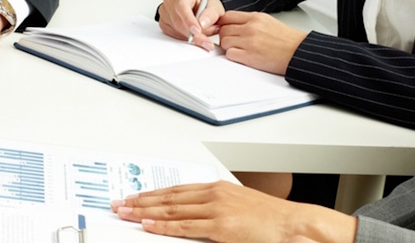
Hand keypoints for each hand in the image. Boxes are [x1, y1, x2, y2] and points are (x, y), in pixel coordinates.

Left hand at [112, 181, 355, 242]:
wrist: (294, 225)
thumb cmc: (271, 221)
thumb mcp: (240, 209)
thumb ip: (216, 211)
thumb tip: (195, 218)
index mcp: (219, 189)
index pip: (177, 189)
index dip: (152, 194)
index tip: (134, 197)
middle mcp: (215, 194)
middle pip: (169, 196)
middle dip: (141, 200)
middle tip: (119, 204)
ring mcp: (217, 209)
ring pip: (172, 209)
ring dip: (145, 211)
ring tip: (125, 213)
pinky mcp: (221, 226)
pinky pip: (185, 226)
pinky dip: (163, 225)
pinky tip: (148, 224)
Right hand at [158, 0, 223, 49]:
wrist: (199, 9)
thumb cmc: (205, 5)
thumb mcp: (215, 6)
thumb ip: (211, 14)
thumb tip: (203, 23)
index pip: (182, 6)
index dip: (189, 20)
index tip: (197, 30)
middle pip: (179, 20)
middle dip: (194, 33)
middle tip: (206, 41)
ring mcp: (165, 11)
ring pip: (176, 29)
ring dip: (191, 35)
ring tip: (202, 32)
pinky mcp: (163, 22)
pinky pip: (173, 34)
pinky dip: (184, 37)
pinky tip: (191, 31)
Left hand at [216, 11, 306, 74]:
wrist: (298, 52)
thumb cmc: (287, 40)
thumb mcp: (268, 22)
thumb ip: (250, 21)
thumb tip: (235, 24)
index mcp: (255, 17)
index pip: (227, 16)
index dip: (223, 24)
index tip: (225, 29)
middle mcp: (251, 27)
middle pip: (223, 29)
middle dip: (225, 36)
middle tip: (233, 42)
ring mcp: (249, 41)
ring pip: (224, 42)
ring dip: (228, 47)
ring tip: (239, 50)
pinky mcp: (249, 56)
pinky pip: (230, 54)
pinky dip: (233, 57)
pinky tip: (242, 57)